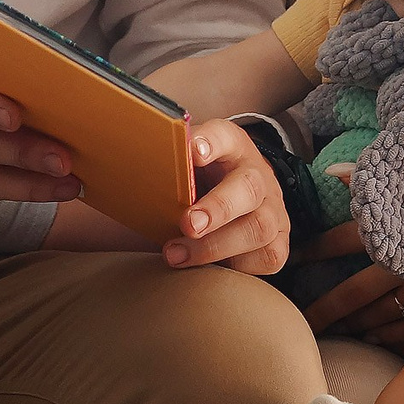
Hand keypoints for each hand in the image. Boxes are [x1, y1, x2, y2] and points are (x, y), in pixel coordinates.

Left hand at [161, 119, 290, 275]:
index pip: (224, 136)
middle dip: (217, 209)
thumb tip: (125, 168)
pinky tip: (209, 267)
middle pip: (248, 188)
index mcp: (232, 148)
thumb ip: (166, 167)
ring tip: (176, 255)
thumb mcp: (185, 168)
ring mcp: (273, 210)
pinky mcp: (279, 242)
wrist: (235, 201)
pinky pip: (268, 258)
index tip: (192, 152)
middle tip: (187, 224)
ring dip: (215, 246)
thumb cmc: (200, 185)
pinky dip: (237, 266)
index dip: (211, 142)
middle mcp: (258, 176)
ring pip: (258, 228)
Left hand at [299, 184, 403, 345]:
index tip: (294, 259)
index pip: (354, 238)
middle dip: (332, 305)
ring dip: (362, 323)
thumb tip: (334, 173)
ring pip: (392, 310)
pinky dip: (397, 330)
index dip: (321, 250)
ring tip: (335, 334)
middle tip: (301, 321)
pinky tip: (378, 337)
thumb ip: (385, 173)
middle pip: (365, 287)